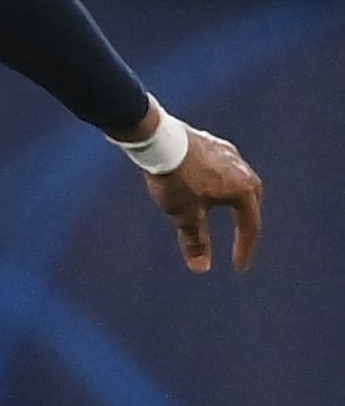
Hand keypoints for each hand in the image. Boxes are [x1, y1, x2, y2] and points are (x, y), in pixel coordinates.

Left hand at [146, 124, 262, 272]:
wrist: (156, 137)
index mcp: (244, 187)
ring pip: (234, 180)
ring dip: (229, 198)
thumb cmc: (175, 177)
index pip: (250, 224)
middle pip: (249, 199)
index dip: (244, 248)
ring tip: (219, 209)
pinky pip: (219, 167)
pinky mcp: (208, 141)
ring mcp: (225, 151)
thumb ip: (196, 240)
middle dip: (244, 220)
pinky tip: (202, 183)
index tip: (238, 265)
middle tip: (240, 237)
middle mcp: (242, 166)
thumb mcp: (185, 214)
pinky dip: (215, 181)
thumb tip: (201, 267)